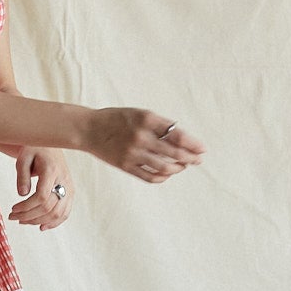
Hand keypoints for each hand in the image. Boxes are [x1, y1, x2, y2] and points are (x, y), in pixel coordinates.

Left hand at [6, 146, 72, 228]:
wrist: (50, 145)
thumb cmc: (34, 149)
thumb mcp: (23, 158)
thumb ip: (22, 175)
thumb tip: (21, 194)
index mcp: (52, 170)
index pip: (41, 197)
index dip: (26, 207)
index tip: (13, 208)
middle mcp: (64, 180)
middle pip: (49, 207)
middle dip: (29, 216)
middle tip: (13, 217)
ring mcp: (69, 187)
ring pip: (58, 213)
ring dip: (39, 221)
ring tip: (23, 221)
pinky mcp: (70, 192)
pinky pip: (65, 212)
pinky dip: (54, 222)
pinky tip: (41, 226)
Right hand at [86, 108, 204, 183]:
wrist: (88, 128)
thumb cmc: (116, 119)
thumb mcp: (138, 114)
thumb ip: (159, 125)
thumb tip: (183, 139)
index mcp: (146, 119)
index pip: (177, 135)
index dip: (193, 144)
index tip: (202, 149)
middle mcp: (140, 136)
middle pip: (174, 152)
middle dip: (190, 158)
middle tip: (198, 160)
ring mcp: (132, 153)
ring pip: (164, 167)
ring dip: (177, 168)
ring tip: (183, 166)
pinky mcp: (125, 165)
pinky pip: (149, 176)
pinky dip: (162, 177)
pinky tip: (167, 174)